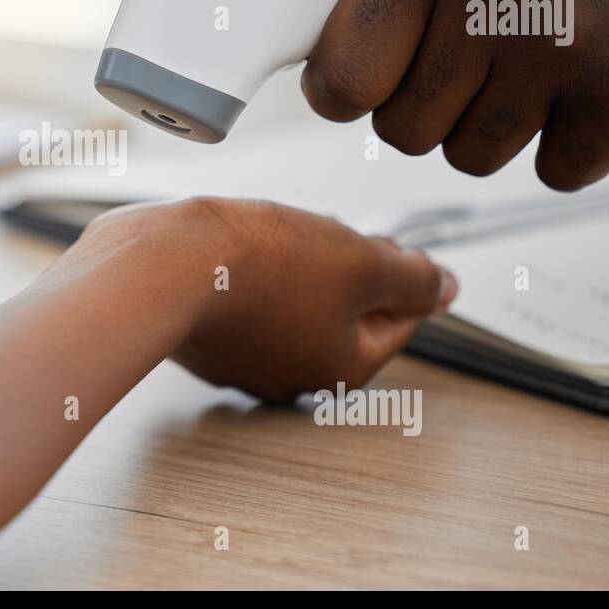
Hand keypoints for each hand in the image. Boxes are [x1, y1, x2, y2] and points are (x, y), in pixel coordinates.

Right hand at [68, 198, 456, 401]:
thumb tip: (447, 288)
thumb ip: (414, 278)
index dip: (399, 270)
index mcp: (342, 368)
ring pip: (293, 304)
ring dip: (295, 265)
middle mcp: (292, 378)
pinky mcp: (202, 338)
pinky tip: (236, 246)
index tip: (379, 238)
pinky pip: (245, 302)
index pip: (399, 321)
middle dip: (341, 266)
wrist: (161, 266)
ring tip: (275, 231)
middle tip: (324, 231)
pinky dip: (249, 272)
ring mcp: (242, 362)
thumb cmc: (260, 266)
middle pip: (343, 314)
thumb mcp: (361, 261)